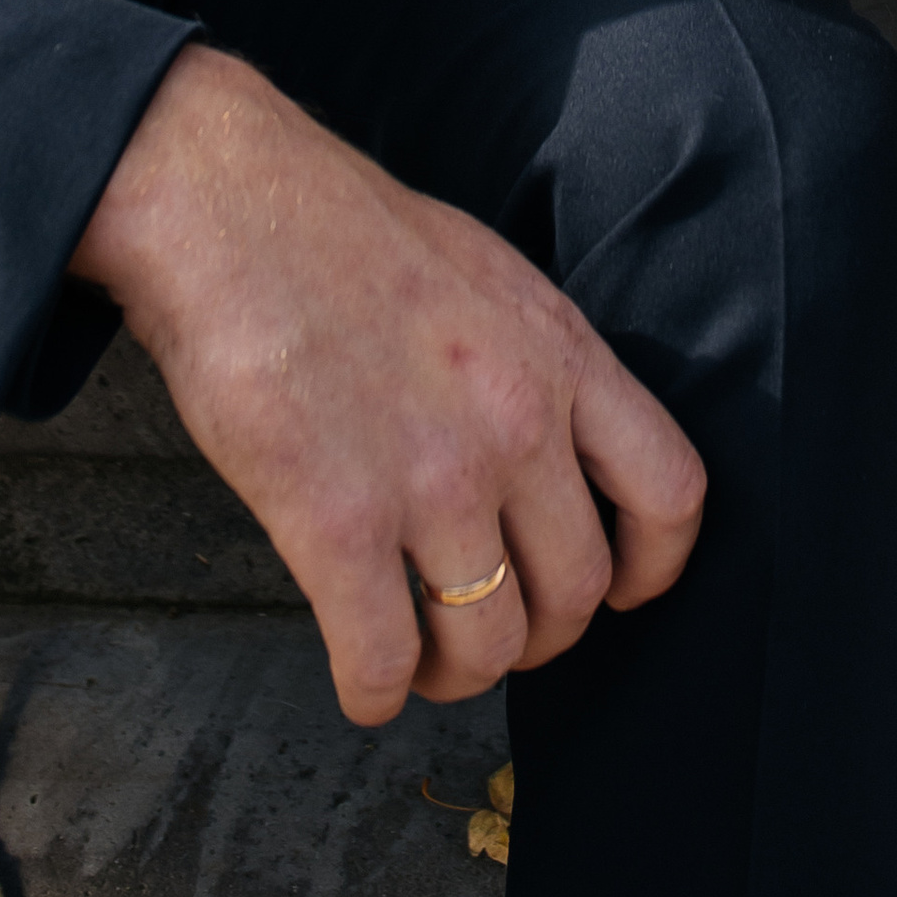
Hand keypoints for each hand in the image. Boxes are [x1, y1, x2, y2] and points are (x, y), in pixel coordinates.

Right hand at [72, 46, 705, 719]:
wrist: (227, 203)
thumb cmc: (338, 229)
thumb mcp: (484, 274)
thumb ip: (529, 363)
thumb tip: (546, 448)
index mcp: (558, 351)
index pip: (668, 491)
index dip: (654, 565)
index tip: (622, 588)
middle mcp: (516, 421)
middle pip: (578, 591)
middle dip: (539, 634)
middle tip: (492, 627)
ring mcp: (432, 478)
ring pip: (489, 644)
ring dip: (456, 673)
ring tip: (423, 659)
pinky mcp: (336, 523)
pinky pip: (384, 659)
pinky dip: (376, 693)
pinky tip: (363, 682)